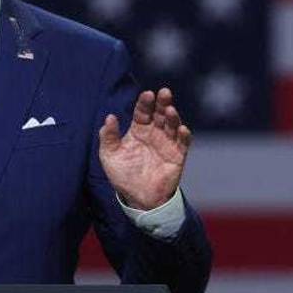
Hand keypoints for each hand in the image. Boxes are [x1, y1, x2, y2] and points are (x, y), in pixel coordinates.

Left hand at [98, 87, 191, 210]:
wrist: (138, 199)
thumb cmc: (123, 176)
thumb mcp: (109, 156)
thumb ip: (108, 137)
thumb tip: (109, 117)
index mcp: (138, 130)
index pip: (142, 112)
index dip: (145, 103)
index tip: (147, 94)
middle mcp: (154, 133)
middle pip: (160, 114)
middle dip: (162, 103)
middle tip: (164, 92)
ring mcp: (167, 143)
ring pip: (172, 125)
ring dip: (173, 117)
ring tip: (170, 111)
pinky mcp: (178, 156)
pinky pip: (183, 143)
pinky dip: (184, 135)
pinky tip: (182, 129)